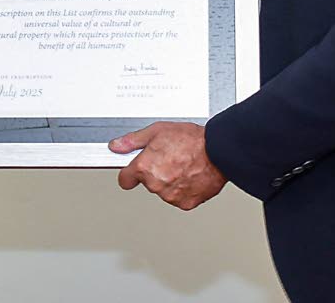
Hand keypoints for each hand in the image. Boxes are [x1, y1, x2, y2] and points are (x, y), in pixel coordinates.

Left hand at [109, 122, 225, 210]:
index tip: (133, 171)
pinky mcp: (185, 203)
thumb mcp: (157, 131)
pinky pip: (179, 197)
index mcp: (145, 167)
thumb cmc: (191, 140)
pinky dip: (183, 189)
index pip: (125, 179)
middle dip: (154, 172)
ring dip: (170, 181)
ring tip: (183, 165)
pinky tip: (190, 175)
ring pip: (163, 190)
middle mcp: (155, 184)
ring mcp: (170, 196)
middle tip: (169, 158)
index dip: (129, 173)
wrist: (217, 151)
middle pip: (147, 183)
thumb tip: (116, 146)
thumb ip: (133, 141)